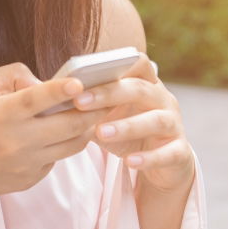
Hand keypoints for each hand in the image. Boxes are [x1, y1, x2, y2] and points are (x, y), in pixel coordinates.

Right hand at [0, 62, 114, 204]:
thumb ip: (12, 74)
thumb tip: (43, 81)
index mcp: (1, 114)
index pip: (34, 100)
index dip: (58, 90)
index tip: (79, 82)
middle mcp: (16, 140)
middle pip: (68, 126)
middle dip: (94, 109)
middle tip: (110, 95)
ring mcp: (26, 163)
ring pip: (73, 144)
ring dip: (88, 127)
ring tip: (97, 111)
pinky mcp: (32, 178)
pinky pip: (59, 157)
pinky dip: (66, 143)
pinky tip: (66, 131)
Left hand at [71, 52, 194, 192]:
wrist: (163, 165)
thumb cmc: (129, 132)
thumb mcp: (108, 116)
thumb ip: (87, 106)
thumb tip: (47, 94)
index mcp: (146, 84)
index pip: (138, 63)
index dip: (112, 65)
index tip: (81, 76)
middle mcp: (163, 99)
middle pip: (140, 89)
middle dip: (110, 93)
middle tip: (80, 102)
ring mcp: (174, 125)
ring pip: (156, 120)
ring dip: (127, 125)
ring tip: (101, 132)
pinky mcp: (180, 152)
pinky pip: (168, 153)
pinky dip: (149, 157)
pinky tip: (130, 161)